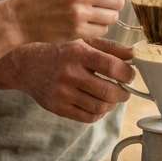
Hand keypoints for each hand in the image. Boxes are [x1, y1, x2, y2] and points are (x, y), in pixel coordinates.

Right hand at [10, 0, 127, 45]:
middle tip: (107, 6)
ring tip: (94, 16)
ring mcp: (79, 14)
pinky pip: (102, 30)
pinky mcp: (77, 31)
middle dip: (116, 4)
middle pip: (118, 1)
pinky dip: (98, 28)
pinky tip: (87, 25)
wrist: (21, 16)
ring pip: (112, 17)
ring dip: (107, 17)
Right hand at [13, 38, 135, 122]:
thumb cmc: (61, 52)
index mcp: (78, 53)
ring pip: (99, 107)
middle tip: (125, 91)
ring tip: (112, 98)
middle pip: (108, 91)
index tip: (130, 75)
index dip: (127, 73)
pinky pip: (87, 117)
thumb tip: (134, 54)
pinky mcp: (58, 107)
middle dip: (123, 94)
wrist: (27, 66)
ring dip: (112, 104)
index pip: (111, 66)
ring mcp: (63, 92)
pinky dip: (99, 114)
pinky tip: (99, 105)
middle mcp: (70, 73)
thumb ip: (110, 48)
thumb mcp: (84, 42)